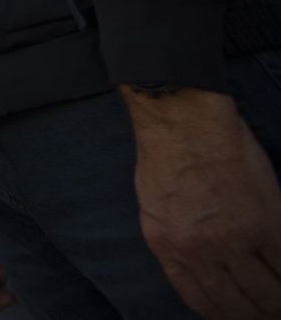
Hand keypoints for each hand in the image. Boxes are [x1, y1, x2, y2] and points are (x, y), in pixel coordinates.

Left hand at [124, 86, 280, 318]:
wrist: (185, 122)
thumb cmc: (168, 155)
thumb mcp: (155, 208)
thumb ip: (176, 243)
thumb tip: (200, 269)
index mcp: (167, 248)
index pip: (201, 301)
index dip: (226, 315)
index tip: (241, 316)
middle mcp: (197, 251)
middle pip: (236, 303)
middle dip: (257, 314)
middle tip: (271, 312)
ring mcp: (232, 240)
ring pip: (265, 291)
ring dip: (278, 301)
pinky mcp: (264, 224)